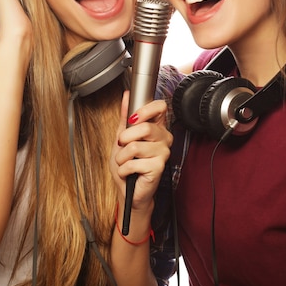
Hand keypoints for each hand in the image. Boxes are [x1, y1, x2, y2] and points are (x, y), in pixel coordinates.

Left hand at [110, 91, 172, 210]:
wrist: (128, 190)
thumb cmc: (128, 164)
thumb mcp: (122, 137)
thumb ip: (125, 117)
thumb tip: (126, 96)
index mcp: (157, 127)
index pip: (160, 107)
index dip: (145, 110)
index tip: (133, 119)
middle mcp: (163, 138)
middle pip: (145, 127)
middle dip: (126, 138)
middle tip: (123, 145)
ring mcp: (163, 152)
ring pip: (135, 146)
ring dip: (122, 157)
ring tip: (125, 162)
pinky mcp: (159, 166)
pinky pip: (134, 162)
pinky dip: (124, 169)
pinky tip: (129, 171)